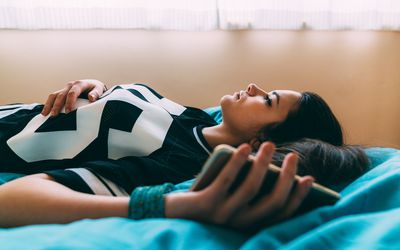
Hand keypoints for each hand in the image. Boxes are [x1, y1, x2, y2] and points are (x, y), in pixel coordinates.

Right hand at [41, 79, 106, 115]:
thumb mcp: (99, 89)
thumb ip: (96, 93)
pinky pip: (53, 98)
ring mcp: (64, 88)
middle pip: (61, 95)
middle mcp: (70, 85)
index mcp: (79, 84)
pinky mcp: (62, 92)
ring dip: (49, 105)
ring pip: (54, 95)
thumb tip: (91, 98)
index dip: (69, 102)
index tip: (69, 112)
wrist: (93, 85)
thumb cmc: (96, 89)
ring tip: (45, 115)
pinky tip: (45, 113)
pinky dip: (48, 104)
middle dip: (57, 105)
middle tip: (54, 116)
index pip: (72, 93)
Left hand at [165, 142, 313, 229]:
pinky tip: (243, 148)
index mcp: (250, 224)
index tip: (309, 178)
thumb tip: (271, 168)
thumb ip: (250, 191)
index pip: (281, 213)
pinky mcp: (207, 204)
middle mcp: (240, 223)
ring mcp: (224, 215)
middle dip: (286, 178)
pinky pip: (226, 181)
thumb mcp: (234, 200)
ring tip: (269, 145)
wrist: (176, 214)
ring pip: (251, 188)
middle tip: (294, 156)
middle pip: (272, 201)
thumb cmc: (211, 202)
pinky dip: (237, 163)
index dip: (298, 197)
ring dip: (263, 164)